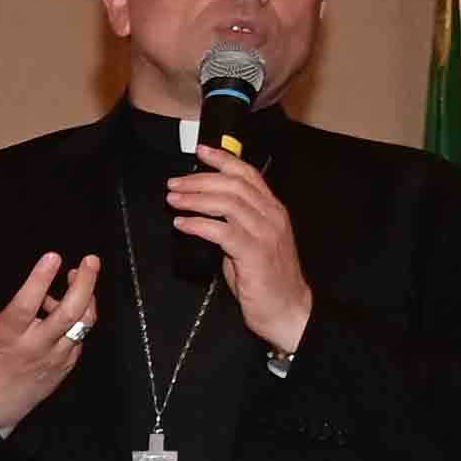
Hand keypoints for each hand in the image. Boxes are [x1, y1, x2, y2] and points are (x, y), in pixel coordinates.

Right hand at [0, 242, 103, 436]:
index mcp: (6, 335)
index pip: (26, 304)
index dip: (40, 279)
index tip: (53, 256)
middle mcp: (34, 346)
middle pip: (68, 313)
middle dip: (85, 284)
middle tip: (90, 260)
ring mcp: (54, 357)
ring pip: (82, 324)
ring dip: (86, 297)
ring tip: (79, 279)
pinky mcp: (66, 365)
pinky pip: (81, 337)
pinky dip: (78, 318)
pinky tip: (67, 309)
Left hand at [168, 147, 311, 353]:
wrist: (288, 309)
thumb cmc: (265, 277)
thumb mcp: (250, 242)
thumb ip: (233, 223)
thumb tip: (202, 209)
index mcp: (273, 210)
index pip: (249, 174)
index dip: (224, 159)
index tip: (201, 151)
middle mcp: (272, 216)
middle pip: (233, 185)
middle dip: (199, 180)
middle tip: (174, 183)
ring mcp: (265, 234)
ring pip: (228, 203)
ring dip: (195, 199)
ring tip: (173, 200)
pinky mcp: (255, 253)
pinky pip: (223, 231)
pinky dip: (199, 224)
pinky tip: (182, 224)